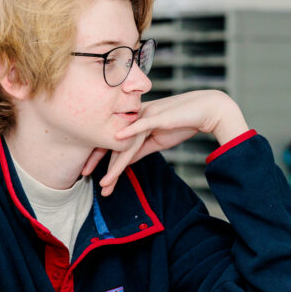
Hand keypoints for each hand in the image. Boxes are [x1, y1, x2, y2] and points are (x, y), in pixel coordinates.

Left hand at [83, 90, 247, 196]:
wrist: (207, 109)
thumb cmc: (185, 122)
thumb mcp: (159, 140)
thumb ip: (141, 149)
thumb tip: (125, 162)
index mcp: (135, 121)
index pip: (112, 139)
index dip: (99, 155)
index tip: (87, 170)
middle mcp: (136, 116)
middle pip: (112, 140)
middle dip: (97, 160)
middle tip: (83, 175)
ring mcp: (146, 115)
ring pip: (125, 142)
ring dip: (115, 164)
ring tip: (105, 182)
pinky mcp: (158, 116)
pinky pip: (140, 125)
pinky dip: (128, 132)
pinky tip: (117, 141)